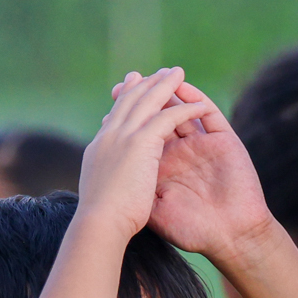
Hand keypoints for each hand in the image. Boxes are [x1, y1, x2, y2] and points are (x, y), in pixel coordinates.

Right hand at [77, 68, 213, 239]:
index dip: (124, 100)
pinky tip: (199, 105)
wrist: (99, 226)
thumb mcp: (101, 194)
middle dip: (144, 83)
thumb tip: (107, 187)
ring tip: (178, 73)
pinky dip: (184, 109)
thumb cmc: (99, 222)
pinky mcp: (140, 142)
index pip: (114, 116)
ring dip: (164, 85)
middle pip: (129, 101)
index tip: (131, 86)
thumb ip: (107, 181)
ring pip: (146, 101)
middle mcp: (109, 136)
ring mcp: (123, 136)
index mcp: (99, 148)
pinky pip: (167, 117)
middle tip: (159, 72)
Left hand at [108, 76, 270, 261]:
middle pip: (161, 116)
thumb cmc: (192, 231)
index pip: (143, 133)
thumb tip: (110, 171)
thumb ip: (137, 189)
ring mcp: (203, 145)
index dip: (129, 116)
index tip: (111, 101)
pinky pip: (210, 114)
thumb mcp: (155, 210)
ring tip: (156, 76)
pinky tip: (183, 89)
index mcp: (162, 165)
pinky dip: (197, 100)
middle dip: (146, 96)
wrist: (230, 238)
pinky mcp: (224, 142)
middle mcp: (181, 151)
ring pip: (183, 110)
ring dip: (171, 93)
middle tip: (129, 79)